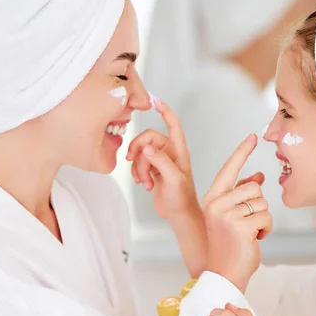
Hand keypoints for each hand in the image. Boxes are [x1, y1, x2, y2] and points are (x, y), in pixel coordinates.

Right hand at [127, 99, 198, 219]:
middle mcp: (170, 152)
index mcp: (179, 150)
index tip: (155, 101)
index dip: (165, 111)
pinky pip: (139, 164)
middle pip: (147, 139)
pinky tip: (143, 184)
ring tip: (145, 182)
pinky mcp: (153, 170)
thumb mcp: (173, 180)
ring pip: (140, 153)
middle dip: (138, 151)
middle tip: (132, 161)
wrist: (179, 215)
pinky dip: (137, 173)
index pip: (173, 125)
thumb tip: (146, 148)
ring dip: (138, 167)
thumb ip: (161, 162)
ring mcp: (161, 161)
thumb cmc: (183, 198)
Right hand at [202, 134, 272, 291]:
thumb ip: (242, 195)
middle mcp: (216, 203)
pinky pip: (266, 217)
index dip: (242, 152)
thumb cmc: (229, 244)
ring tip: (250, 232)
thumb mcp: (232, 216)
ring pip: (262, 202)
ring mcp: (227, 215)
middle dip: (258, 205)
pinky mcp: (240, 227)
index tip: (253, 137)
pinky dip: (266, 229)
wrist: (224, 273)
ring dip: (262, 218)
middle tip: (247, 223)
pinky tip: (254, 239)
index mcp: (212, 198)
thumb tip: (259, 176)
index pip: (229, 169)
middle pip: (253, 187)